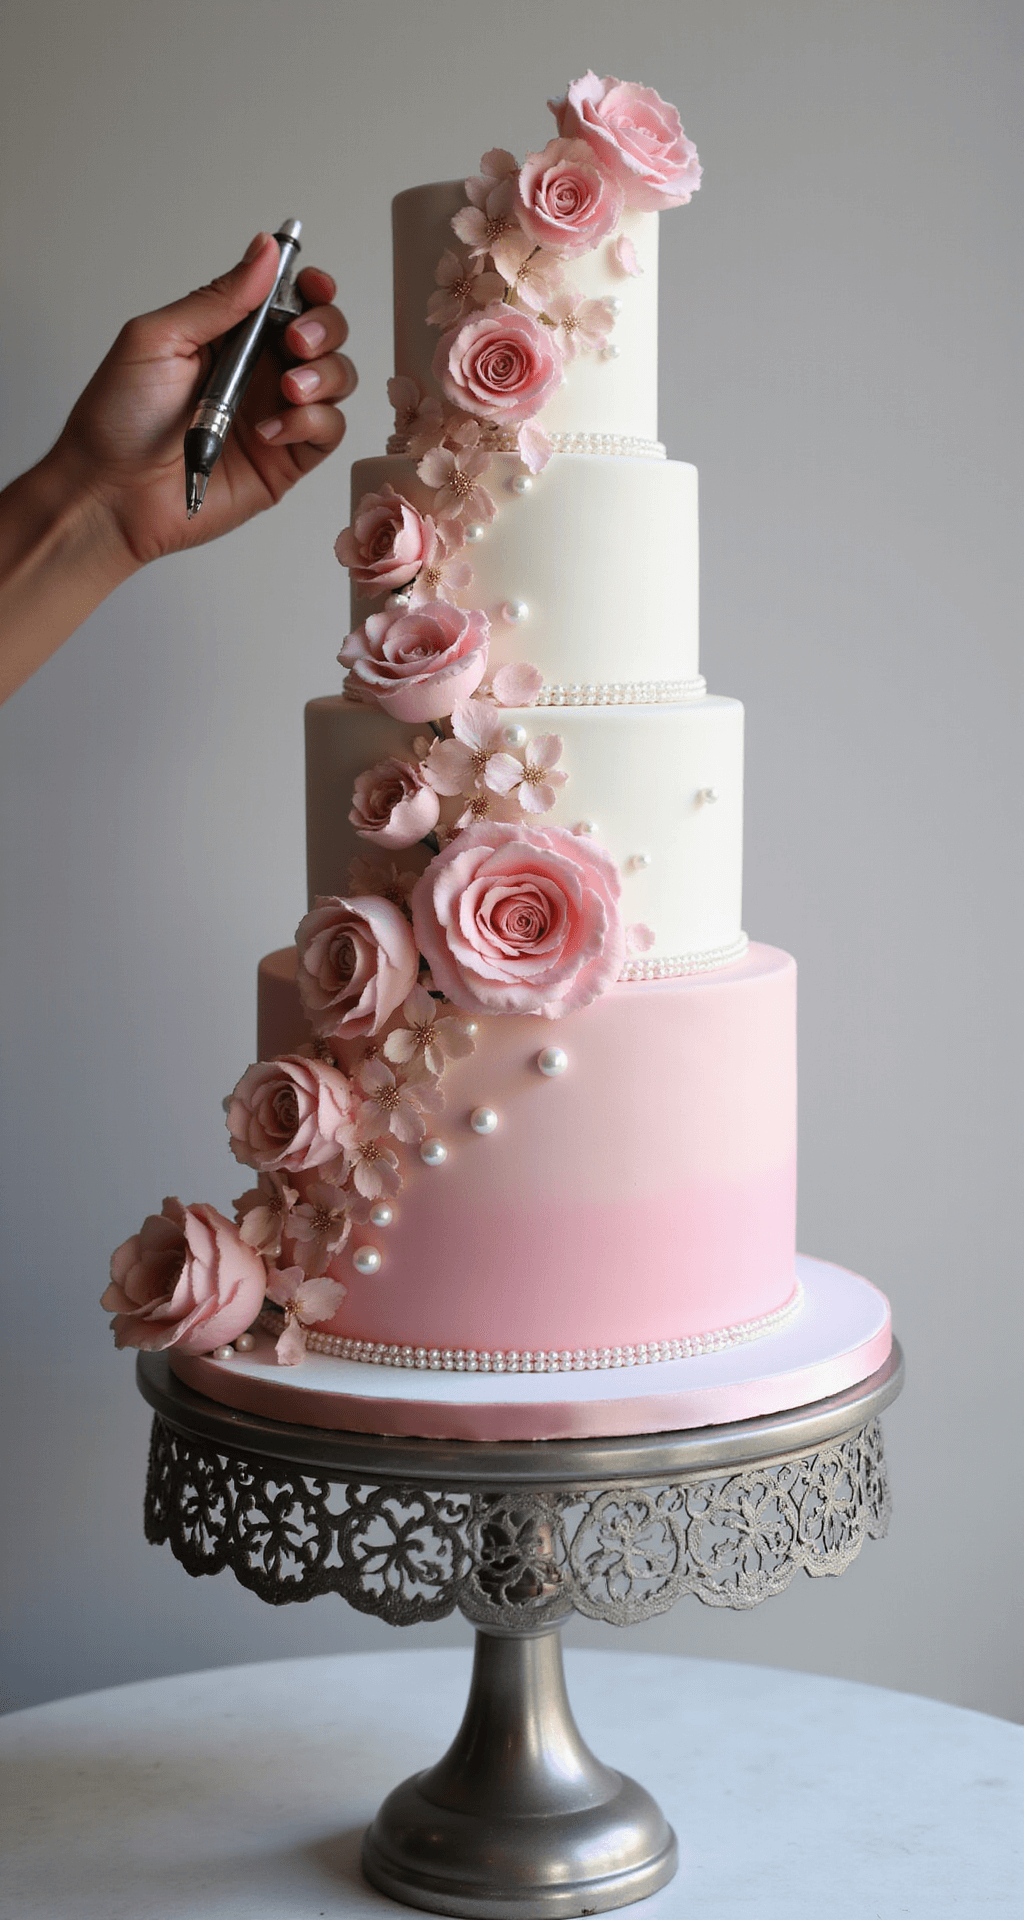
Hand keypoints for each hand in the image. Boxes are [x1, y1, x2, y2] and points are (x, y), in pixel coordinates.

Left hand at [50, 232, 355, 569]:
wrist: (111, 493)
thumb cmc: (118, 419)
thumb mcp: (159, 339)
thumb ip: (218, 299)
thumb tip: (265, 250)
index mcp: (229, 335)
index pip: (288, 299)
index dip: (311, 288)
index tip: (314, 286)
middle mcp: (258, 371)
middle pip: (325, 335)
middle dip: (324, 330)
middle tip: (297, 343)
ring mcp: (276, 414)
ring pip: (337, 380)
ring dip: (323, 376)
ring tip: (288, 390)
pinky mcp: (286, 460)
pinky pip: (328, 431)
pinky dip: (311, 423)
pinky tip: (269, 432)